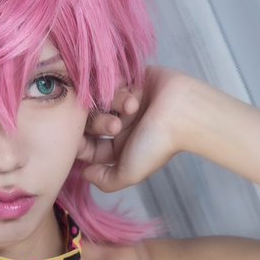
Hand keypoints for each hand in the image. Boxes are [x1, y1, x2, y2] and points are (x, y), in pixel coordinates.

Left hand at [75, 65, 193, 192]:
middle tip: (115, 124)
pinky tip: (133, 92)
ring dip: (114, 103)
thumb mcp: (129, 173)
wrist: (183, 112)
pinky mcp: (133, 80)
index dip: (80, 144)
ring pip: (103, 99)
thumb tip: (84, 174)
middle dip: (99, 123)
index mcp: (121, 147)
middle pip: (93, 121)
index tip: (77, 141)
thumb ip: (105, 180)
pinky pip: (112, 79)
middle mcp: (123, 125)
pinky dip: (119, 85)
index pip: (89, 146)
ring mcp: (127, 102)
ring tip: (132, 106)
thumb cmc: (158, 144)